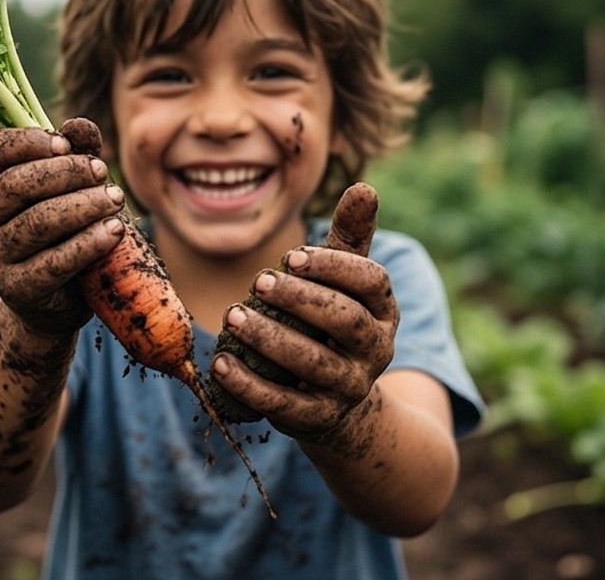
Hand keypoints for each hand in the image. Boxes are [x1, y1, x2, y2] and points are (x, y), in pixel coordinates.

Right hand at [0, 126, 125, 336]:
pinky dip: (89, 243)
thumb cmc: (58, 232)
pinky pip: (55, 261)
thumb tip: (78, 125)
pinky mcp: (15, 290)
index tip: (66, 144)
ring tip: (115, 200)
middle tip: (102, 173)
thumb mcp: (65, 188)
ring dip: (84, 206)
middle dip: (66, 173)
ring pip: (38, 221)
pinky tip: (114, 231)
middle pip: (17, 184)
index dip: (28, 142)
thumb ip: (71, 153)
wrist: (54, 300)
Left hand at [211, 183, 396, 445]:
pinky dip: (249, 385)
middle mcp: (375, 350)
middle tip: (257, 282)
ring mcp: (348, 387)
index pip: (372, 282)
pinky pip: (283, 403)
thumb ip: (351, 238)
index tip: (291, 256)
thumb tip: (364, 186)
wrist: (336, 401)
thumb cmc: (332, 321)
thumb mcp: (344, 282)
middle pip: (345, 321)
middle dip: (301, 300)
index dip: (334, 267)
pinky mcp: (317, 418)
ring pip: (313, 363)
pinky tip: (220, 363)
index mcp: (384, 311)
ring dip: (270, 339)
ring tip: (233, 316)